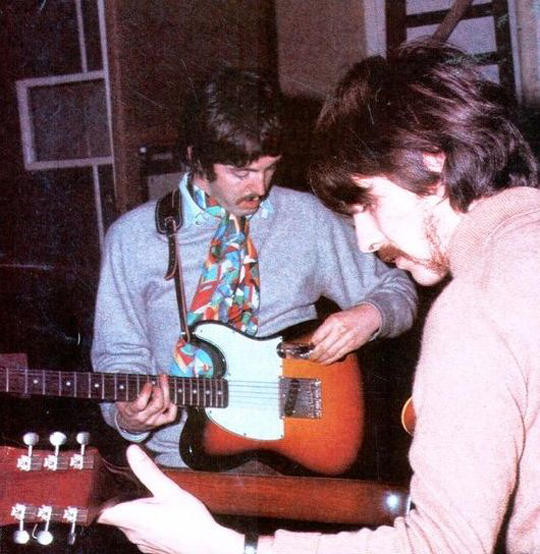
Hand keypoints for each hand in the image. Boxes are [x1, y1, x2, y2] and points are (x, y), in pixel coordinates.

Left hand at [99, 445, 243, 553]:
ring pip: (127, 523)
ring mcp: (141, 541)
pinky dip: (143, 520)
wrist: (205, 547)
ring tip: (144, 495)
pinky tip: (158, 512)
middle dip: (118, 500)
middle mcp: (132, 532)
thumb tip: (132, 452)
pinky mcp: (150, 546)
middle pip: (114, 515)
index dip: (94, 500)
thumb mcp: (169, 490)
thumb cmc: (189, 521)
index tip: (97, 486)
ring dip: (132, 510)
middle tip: (126, 482)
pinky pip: (139, 531)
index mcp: (131, 517)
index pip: (99, 512)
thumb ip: (147, 471)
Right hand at [116, 374, 177, 432]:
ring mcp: (153, 421)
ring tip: (164, 380)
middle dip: (160, 390)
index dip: (146, 392)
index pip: (140, 404)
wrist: (129, 424)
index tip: (148, 383)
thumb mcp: (121, 399)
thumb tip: (129, 375)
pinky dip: (173, 404)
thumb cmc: (126, 407)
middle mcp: (143, 418)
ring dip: (166, 391)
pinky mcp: (160, 422)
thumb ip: (126, 389)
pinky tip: (169, 395)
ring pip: (165, 406)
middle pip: (157, 404)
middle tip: (158, 380)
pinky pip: (171, 415)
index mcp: (131, 412)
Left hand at [309, 303, 381, 364]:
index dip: (311, 345)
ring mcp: (347, 338)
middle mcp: (340, 329)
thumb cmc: (350, 316)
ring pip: (331, 353)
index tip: (308, 348)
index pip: (318, 336)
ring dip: (322, 359)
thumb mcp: (335, 317)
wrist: (368, 316)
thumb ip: (325, 328)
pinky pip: (339, 355)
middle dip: (315, 355)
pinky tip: (326, 361)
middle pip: (323, 347)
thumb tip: (314, 341)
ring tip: (317, 361)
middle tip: (310, 358)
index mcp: (333, 321)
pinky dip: (331, 360)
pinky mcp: (353, 345)